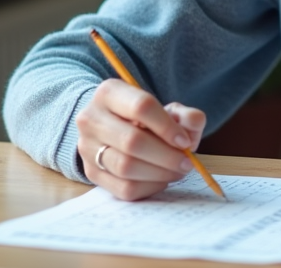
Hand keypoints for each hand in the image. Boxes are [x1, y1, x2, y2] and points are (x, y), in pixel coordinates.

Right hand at [76, 78, 205, 200]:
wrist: (115, 130)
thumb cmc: (147, 119)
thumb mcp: (168, 110)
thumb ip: (186, 115)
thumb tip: (193, 124)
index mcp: (109, 92)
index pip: (141, 107)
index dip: (167, 127)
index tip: (185, 141)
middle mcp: (91, 118)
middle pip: (132, 141)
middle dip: (166, 156)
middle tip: (186, 162)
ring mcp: (87, 147)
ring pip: (126, 167)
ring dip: (159, 173)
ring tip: (177, 170)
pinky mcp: (91, 173)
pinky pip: (123, 188)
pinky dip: (149, 187)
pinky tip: (161, 179)